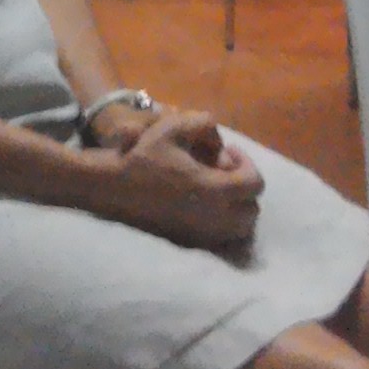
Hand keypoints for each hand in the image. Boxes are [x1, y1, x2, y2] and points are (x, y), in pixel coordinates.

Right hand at [89, 110, 263, 252]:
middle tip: (224, 170)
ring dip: (235, 207)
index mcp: (214, 190)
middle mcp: (214, 219)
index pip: (255, 184)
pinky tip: (201, 203)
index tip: (227, 152)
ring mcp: (202, 235)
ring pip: (239, 229)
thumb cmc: (143, 156)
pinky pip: (220, 237)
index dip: (247, 163)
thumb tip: (220, 145)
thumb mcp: (173, 126)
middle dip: (244, 188)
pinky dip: (221, 222)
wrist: (112, 188)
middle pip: (252, 211)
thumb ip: (205, 125)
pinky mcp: (189, 243)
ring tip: (215, 188)